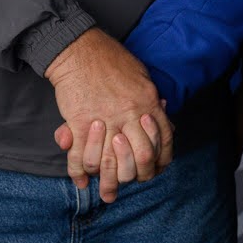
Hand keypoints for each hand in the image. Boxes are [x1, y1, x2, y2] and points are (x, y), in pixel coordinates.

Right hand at [43, 28, 174, 200]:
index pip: (162, 142)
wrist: (80, 50)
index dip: (159, 161)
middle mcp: (130, 115)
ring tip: (107, 193)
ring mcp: (105, 121)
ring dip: (108, 182)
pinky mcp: (80, 122)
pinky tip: (82, 182)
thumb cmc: (111, 60)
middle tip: (129, 185)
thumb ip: (151, 99)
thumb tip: (162, 109)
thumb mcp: (141, 77)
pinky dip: (80, 173)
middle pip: (140, 158)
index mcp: (148, 103)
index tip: (153, 170)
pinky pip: (82, 156)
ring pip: (111, 163)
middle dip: (135, 176)